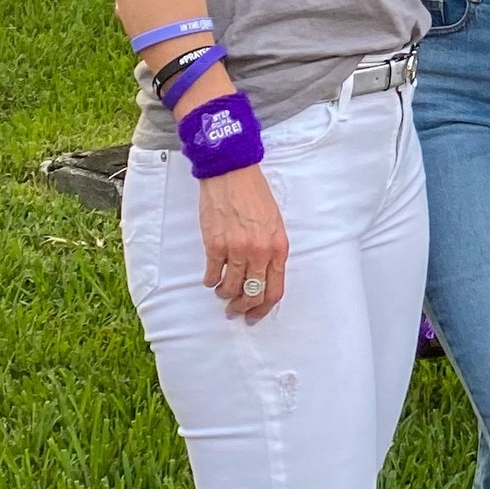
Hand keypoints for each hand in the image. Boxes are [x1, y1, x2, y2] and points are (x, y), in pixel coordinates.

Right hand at [198, 166, 288, 317]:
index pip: (275, 290)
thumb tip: (262, 276)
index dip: (264, 309)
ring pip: (231, 288)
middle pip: (253, 295)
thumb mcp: (275, 224)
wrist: (232, 173)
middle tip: (234, 311)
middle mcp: (260, 252)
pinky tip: (211, 278)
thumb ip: (271, 251)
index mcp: (278, 247)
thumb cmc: (255, 195)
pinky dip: (210, 280)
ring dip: (225, 294)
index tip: (255, 315)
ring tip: (222, 291)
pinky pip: (212, 275)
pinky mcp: (215, 245)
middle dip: (243, 308)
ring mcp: (237, 250)